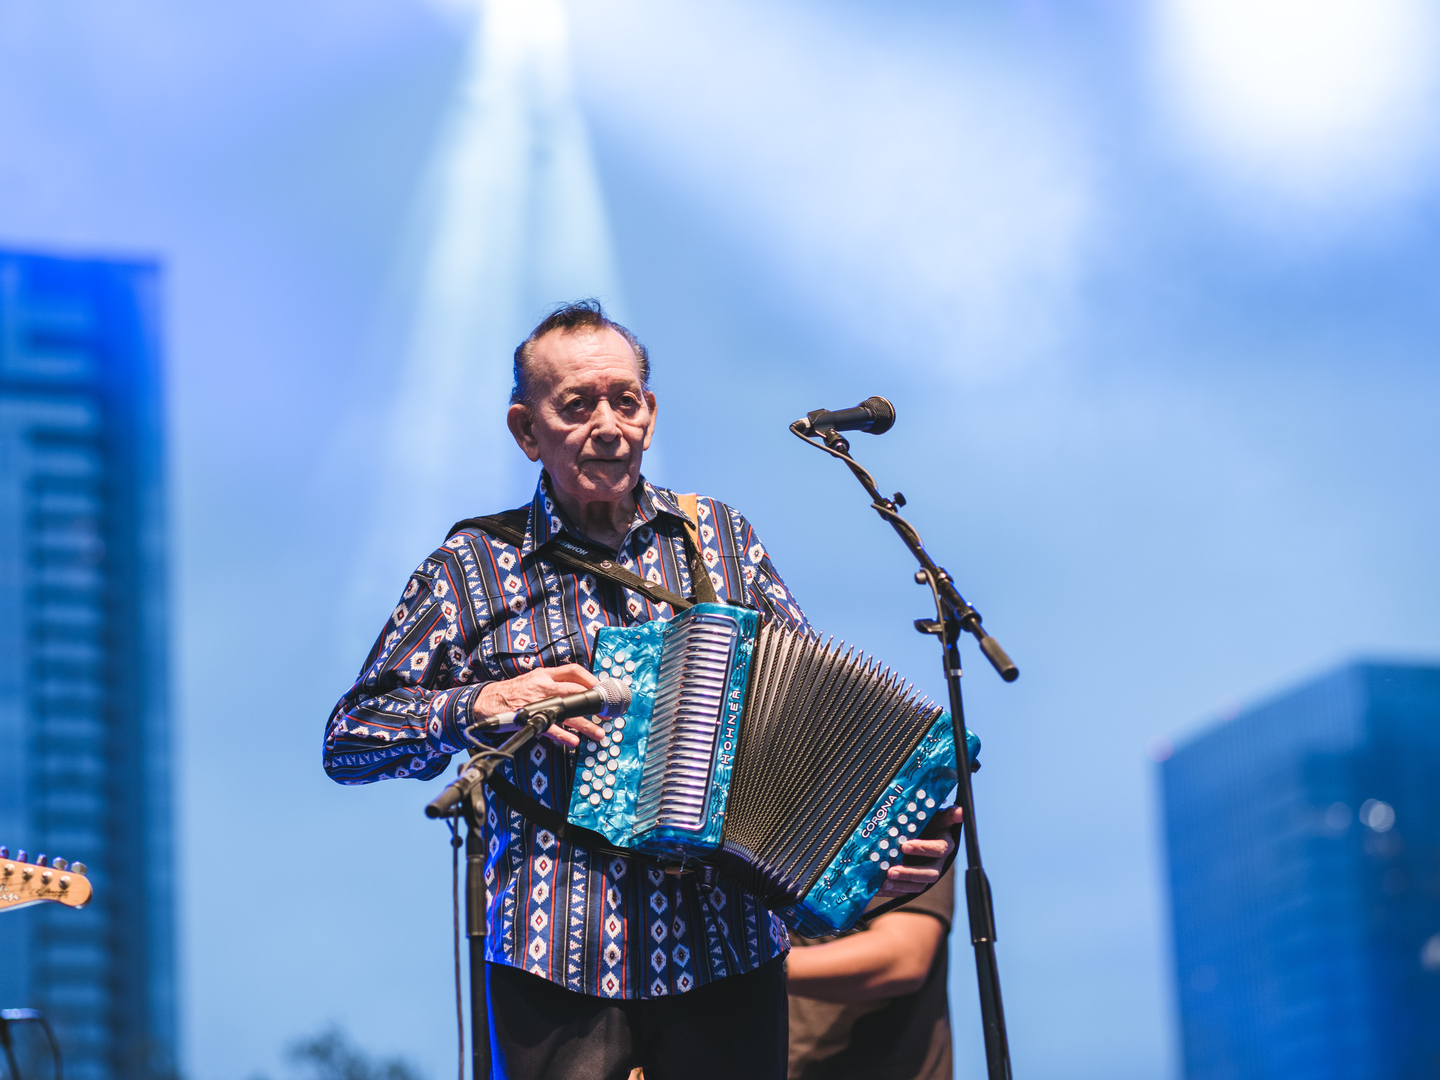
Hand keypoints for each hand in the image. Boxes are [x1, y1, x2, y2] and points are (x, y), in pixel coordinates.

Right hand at [473, 664, 606, 747]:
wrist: (486, 701)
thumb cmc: (513, 692)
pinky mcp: (529, 718)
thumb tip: (578, 688)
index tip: (602, 689)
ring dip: (586, 725)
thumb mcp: (534, 679)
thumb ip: (554, 682)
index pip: (573, 671)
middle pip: (575, 691)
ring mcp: (537, 702)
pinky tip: (574, 742)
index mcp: (545, 674)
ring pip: (567, 712)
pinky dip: (563, 736)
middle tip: (606, 713)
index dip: (591, 679)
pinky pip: (550, 728)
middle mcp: (543, 686)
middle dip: (594, 702)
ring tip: (599, 733)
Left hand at [878, 805, 961, 896]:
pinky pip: (906, 892)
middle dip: (910, 874)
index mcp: (944, 846)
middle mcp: (938, 864)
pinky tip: (879, 889)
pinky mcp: (915, 884)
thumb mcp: (936, 817)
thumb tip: (960, 811)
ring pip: (918, 886)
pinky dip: (893, 892)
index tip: (905, 846)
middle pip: (929, 874)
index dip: (923, 848)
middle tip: (891, 872)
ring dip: (901, 885)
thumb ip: (947, 815)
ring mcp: (926, 875)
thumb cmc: (928, 824)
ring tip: (884, 883)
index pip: (938, 850)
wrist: (922, 834)